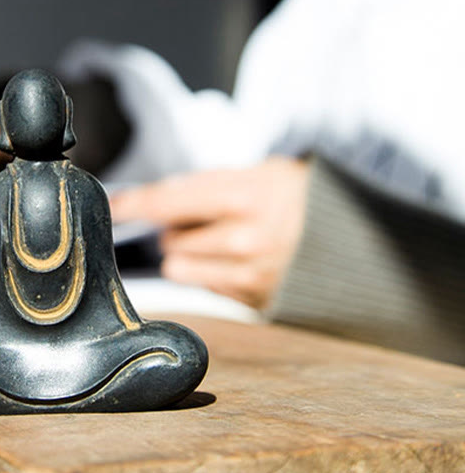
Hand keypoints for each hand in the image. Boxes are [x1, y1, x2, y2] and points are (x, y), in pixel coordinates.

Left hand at [110, 157, 310, 308]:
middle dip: (174, 228)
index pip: (168, 202)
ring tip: (218, 240)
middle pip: (169, 240)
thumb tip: (159, 199)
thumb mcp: (260, 172)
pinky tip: (238, 258)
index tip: (112, 205)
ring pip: (180, 268)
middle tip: (202, 218)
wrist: (360, 239)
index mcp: (245, 196)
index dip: (133, 203)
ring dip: (187, 254)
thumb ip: (207, 186)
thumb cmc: (304, 197)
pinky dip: (210, 272)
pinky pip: (207, 287)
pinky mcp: (255, 300)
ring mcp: (251, 275)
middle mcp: (245, 239)